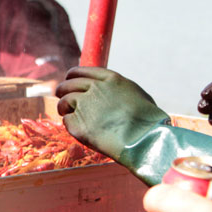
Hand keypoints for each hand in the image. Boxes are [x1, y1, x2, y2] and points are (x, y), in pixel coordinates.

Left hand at [57, 66, 211, 185]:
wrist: (145, 139)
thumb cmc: (148, 122)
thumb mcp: (136, 95)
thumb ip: (119, 91)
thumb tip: (112, 94)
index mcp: (111, 79)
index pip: (81, 71)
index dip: (72, 77)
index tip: (69, 81)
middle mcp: (95, 89)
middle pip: (68, 85)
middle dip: (63, 91)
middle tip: (63, 100)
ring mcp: (85, 105)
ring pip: (64, 102)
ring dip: (64, 108)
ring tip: (67, 114)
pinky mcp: (78, 124)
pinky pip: (67, 121)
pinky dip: (70, 125)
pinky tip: (79, 130)